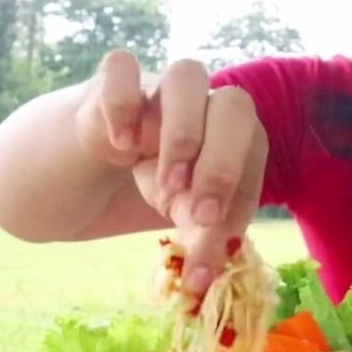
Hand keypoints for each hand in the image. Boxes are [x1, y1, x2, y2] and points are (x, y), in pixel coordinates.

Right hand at [77, 50, 268, 291]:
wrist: (97, 162)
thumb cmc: (162, 185)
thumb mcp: (184, 216)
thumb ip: (201, 242)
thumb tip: (202, 285)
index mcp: (235, 134)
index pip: (254, 148)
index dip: (239, 188)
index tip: (212, 228)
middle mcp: (205, 105)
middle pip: (235, 104)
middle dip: (221, 162)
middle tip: (195, 210)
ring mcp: (160, 89)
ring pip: (188, 74)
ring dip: (182, 132)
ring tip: (163, 184)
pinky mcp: (111, 84)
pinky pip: (120, 66)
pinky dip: (121, 104)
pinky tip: (117, 148)